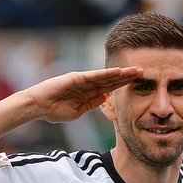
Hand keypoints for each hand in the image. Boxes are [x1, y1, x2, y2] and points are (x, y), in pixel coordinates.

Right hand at [24, 67, 140, 122]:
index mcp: (89, 92)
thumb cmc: (54, 110)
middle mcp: (87, 84)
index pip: (111, 88)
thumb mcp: (78, 111)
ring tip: (136, 70)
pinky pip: (94, 76)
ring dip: (121, 73)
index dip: (124, 85)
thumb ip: (91, 104)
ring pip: (106, 76)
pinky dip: (106, 74)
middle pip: (112, 80)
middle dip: (128, 76)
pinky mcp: (75, 78)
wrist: (38, 107)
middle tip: (144, 72)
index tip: (139, 83)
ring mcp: (82, 80)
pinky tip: (118, 72)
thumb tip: (105, 98)